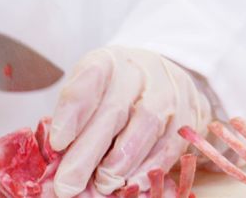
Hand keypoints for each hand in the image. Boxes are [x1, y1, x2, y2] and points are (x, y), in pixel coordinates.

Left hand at [49, 46, 212, 196]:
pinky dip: (149, 168)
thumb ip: (75, 121)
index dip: (73, 111)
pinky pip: (170, 143)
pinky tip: (130, 183)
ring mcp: (169, 91)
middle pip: (114, 110)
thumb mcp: (92, 92)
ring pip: (147, 125)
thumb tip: (58, 162)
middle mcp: (141, 71)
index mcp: (109, 61)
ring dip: (121, 162)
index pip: (90, 78)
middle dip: (88, 152)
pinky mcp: (188, 115)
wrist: (164, 80)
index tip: (57, 143)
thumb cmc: (117, 91)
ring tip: (101, 185)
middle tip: (68, 184)